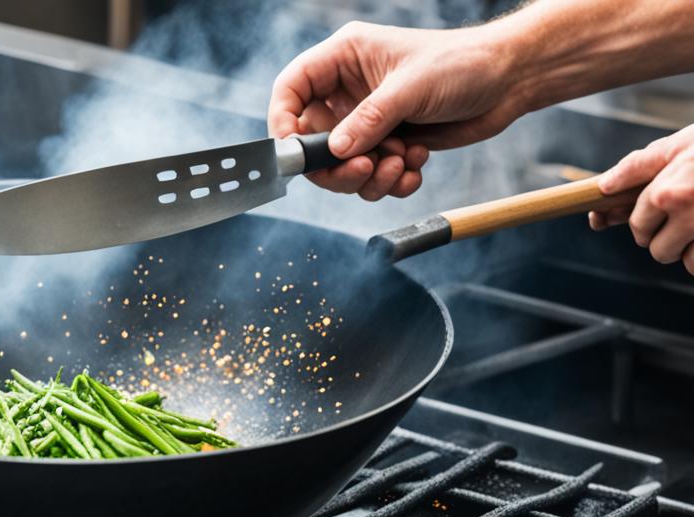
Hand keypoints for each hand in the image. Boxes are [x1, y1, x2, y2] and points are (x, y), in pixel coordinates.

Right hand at [268, 21, 524, 199]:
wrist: (509, 81)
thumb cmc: (462, 64)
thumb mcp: (412, 87)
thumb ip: (370, 119)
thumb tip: (335, 150)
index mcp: (344, 59)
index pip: (291, 89)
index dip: (283, 120)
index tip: (294, 152)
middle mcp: (348, 92)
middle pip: (312, 141)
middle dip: (337, 164)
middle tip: (365, 168)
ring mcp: (367, 120)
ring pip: (341, 166)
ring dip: (369, 176)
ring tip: (402, 162)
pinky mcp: (387, 143)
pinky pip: (371, 176)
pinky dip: (391, 180)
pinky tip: (415, 164)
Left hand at [591, 124, 693, 273]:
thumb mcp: (680, 145)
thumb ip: (639, 166)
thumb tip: (604, 186)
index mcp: (668, 192)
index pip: (639, 226)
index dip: (645, 224)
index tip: (654, 219)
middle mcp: (690, 213)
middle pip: (659, 251)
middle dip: (667, 241)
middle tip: (686, 220)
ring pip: (689, 262)